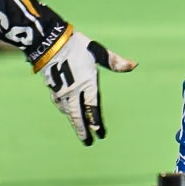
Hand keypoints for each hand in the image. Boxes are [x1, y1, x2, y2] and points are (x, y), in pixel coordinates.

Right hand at [34, 30, 136, 144]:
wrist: (50, 42)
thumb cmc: (77, 46)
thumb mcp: (98, 52)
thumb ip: (115, 62)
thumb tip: (134, 65)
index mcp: (87, 83)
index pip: (93, 108)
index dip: (97, 123)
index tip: (101, 134)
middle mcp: (74, 91)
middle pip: (79, 116)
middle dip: (84, 131)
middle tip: (88, 143)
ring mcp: (61, 91)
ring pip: (68, 112)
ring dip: (74, 123)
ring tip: (80, 132)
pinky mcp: (52, 88)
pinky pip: (60, 104)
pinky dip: (65, 111)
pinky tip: (66, 112)